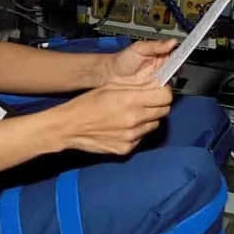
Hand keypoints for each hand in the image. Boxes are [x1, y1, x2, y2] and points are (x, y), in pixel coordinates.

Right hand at [56, 82, 173, 155]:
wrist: (69, 127)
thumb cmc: (86, 105)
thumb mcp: (110, 87)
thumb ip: (135, 87)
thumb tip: (155, 85)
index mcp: (129, 100)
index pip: (165, 96)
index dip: (163, 92)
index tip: (159, 91)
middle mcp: (133, 119)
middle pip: (163, 111)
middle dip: (157, 105)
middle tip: (146, 102)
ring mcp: (131, 136)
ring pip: (154, 125)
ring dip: (147, 119)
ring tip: (131, 114)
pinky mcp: (126, 148)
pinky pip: (141, 138)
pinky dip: (136, 132)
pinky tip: (123, 127)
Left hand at [98, 39, 178, 85]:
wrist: (110, 75)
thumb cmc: (122, 60)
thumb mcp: (138, 48)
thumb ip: (155, 45)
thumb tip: (172, 42)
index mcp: (161, 55)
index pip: (177, 55)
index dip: (182, 56)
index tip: (185, 55)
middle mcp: (163, 69)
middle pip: (176, 72)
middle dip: (173, 72)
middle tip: (165, 70)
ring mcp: (158, 82)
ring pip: (170, 84)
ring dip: (165, 83)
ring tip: (154, 80)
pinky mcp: (153, 93)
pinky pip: (161, 94)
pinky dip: (158, 93)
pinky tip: (151, 89)